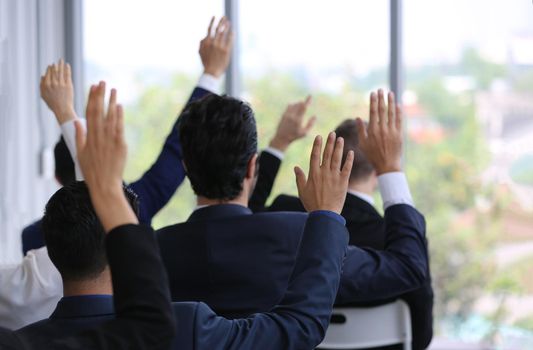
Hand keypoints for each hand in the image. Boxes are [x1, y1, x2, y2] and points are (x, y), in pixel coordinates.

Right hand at [40, 59, 77, 123]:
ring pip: (60, 72)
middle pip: (54, 71)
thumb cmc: (53, 104)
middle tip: (58, 61)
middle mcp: (53, 83)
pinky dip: (67, 69)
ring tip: (61, 60)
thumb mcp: (43, 95)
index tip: (51, 65)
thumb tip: (42, 75)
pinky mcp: (68, 85)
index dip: (49, 69)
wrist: (62, 109)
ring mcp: (61, 84)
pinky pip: (67, 75)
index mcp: (46, 85)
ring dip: (61, 64)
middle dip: (55, 65)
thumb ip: (42, 85)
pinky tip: (67, 65)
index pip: (48, 74)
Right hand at [75, 82, 136, 230]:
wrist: (104, 185)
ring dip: (111, 102)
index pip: (88, 113)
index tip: (91, 87)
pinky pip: (119, 128)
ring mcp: (108, 140)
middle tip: (101, 82)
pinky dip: (119, 116)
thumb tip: (77, 123)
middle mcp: (97, 136)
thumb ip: (80, 137)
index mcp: (88, 137)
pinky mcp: (119, 145)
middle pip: (98, 111)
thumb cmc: (92, 171)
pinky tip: (119, 106)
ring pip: (109, 117)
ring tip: (112, 89)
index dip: (90, 99)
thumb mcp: (80, 153)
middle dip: (99, 95)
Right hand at [199, 17, 233, 77]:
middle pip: (218, 29)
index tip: (214, 17)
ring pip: (223, 33)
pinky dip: (231, 35)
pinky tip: (233, 31)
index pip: (209, 29)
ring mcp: (219, 46)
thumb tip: (204, 37)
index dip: (212, 22)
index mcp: (206, 42)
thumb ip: (201, 43)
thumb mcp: (200, 52)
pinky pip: (229, 40)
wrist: (211, 72)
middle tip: (224, 17)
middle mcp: (213, 43)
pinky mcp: (226, 51)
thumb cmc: (206, 62)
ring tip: (229, 22)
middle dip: (221, 22)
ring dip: (226, 26)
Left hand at [269, 96, 315, 151]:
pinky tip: (295, 107)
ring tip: (300, 107)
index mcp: (298, 120)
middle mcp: (292, 116)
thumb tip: (315, 116)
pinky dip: (293, 105)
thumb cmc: (294, 136)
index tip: (310, 95)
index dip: (307, 101)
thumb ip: (310, 124)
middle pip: (299, 104)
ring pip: (294, 104)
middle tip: (305, 103)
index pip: (304, 108)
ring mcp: (287, 115)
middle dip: (303, 103)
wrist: (281, 138)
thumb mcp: (304, 133)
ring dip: (298, 104)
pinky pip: (289, 106)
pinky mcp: (283, 114)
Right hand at [294, 132, 353, 213]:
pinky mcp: (343, 182)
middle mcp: (324, 172)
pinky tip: (351, 152)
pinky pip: (347, 168)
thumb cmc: (312, 203)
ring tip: (340, 138)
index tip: (319, 136)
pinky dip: (349, 160)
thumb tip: (296, 167)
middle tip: (332, 133)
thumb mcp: (302, 191)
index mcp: (313, 173)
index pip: (315, 155)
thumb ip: (299, 178)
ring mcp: (334, 176)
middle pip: (327, 154)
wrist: (324, 214)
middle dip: (330, 142)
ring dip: (339, 148)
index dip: (317, 145)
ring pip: (337, 158)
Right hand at [356, 89, 401, 174]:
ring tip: (390, 93)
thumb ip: (361, 130)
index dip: (373, 102)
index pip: (373, 112)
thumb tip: (358, 118)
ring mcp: (392, 131)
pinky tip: (398, 105)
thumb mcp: (363, 144)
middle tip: (381, 90)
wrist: (387, 166)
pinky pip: (399, 120)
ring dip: (391, 102)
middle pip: (382, 110)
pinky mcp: (399, 134)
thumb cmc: (373, 156)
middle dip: (381, 99)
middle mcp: (382, 129)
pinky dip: (399, 112)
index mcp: (373, 131)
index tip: (373, 93)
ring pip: (392, 113)